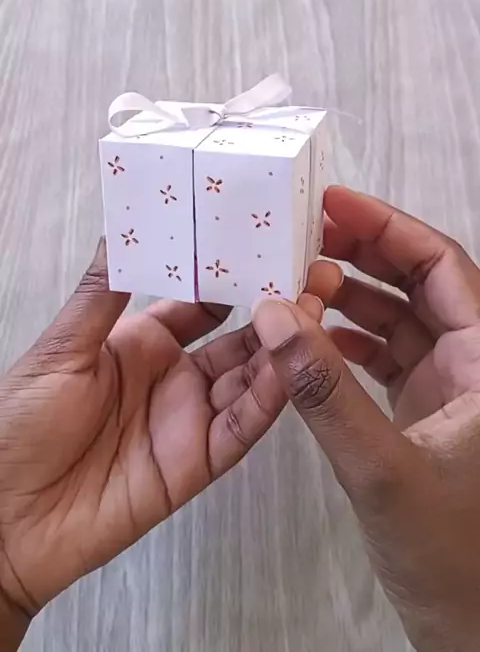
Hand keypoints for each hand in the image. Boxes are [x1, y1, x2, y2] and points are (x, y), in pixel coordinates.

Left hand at [0, 239, 340, 646]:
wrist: (7, 518)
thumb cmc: (19, 427)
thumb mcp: (62, 349)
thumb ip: (102, 293)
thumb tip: (121, 229)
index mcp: (141, 343)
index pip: (201, 302)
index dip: (230, 276)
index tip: (259, 243)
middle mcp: (174, 376)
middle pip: (238, 338)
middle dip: (273, 309)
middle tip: (306, 274)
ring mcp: (190, 418)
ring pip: (251, 378)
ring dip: (281, 347)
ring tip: (309, 309)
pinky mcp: (198, 461)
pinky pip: (242, 426)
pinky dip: (269, 399)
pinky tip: (290, 369)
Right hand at [252, 186, 479, 651]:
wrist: (472, 628)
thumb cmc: (457, 560)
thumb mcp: (382, 470)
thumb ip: (325, 392)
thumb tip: (278, 318)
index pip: (442, 265)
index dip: (388, 226)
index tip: (335, 204)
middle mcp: (474, 363)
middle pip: (419, 282)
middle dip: (363, 254)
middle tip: (305, 234)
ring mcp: (451, 389)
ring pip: (399, 318)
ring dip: (350, 298)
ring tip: (298, 282)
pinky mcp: (428, 414)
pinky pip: (386, 357)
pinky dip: (348, 342)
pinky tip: (312, 340)